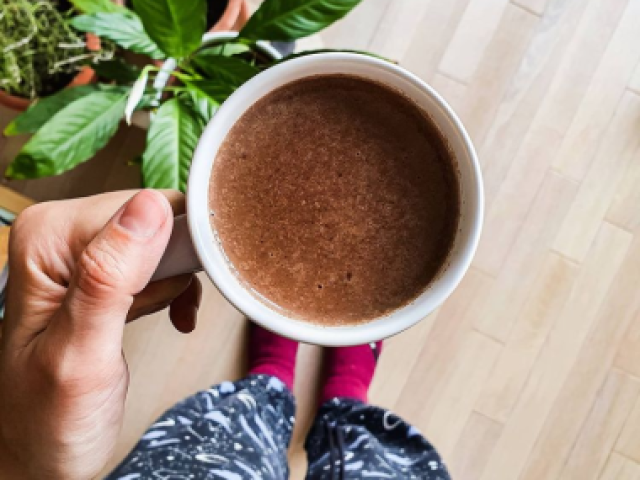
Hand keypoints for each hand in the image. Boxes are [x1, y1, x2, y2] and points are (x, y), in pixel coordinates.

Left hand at [0, 190, 200, 478]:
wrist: (40, 451)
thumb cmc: (46, 419)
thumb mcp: (81, 354)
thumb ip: (109, 278)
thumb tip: (151, 207)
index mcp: (46, 240)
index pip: (140, 206)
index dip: (178, 242)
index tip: (187, 282)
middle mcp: (61, 236)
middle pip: (154, 216)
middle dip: (177, 262)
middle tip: (171, 305)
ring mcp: (82, 253)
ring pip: (163, 237)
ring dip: (178, 279)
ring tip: (166, 313)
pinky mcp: (102, 272)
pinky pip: (158, 260)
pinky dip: (174, 288)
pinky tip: (171, 313)